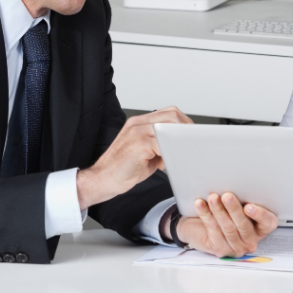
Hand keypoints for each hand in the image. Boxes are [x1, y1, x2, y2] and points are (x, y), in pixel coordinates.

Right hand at [76, 106, 192, 208]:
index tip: (190, 136)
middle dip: (185, 130)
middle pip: (172, 115)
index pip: (169, 112)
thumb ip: (160, 144)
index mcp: (139, 123)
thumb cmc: (123, 168)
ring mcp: (138, 132)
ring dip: (178, 141)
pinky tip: (166, 164)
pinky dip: (170, 153)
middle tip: (188, 145)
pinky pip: (163, 144)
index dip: (183, 123)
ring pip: (169, 128)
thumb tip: (178, 146)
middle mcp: (138, 124)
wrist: (102, 179)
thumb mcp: (145, 152)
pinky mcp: (139, 144)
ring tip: (179, 154)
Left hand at [176, 192, 278, 257]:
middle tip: (227, 196)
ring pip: (228, 228)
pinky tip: (201, 204)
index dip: (260, 215)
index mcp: (261, 228)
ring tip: (213, 198)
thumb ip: (242, 199)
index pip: (268, 223)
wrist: (201, 226)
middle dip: (234, 209)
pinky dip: (206, 214)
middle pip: (244, 225)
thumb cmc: (225, 212)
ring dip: (219, 211)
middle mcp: (250, 240)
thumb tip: (239, 186)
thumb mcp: (238, 204)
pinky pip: (213, 229)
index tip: (249, 206)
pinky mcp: (220, 249)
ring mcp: (236, 247)